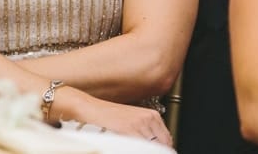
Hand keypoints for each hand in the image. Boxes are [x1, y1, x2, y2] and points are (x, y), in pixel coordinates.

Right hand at [58, 89, 172, 145]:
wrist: (90, 109)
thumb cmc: (108, 116)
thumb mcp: (132, 120)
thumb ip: (147, 131)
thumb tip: (157, 146)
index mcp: (152, 115)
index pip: (167, 140)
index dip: (161, 149)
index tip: (156, 151)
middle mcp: (149, 118)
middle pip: (162, 145)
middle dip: (155, 151)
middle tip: (144, 151)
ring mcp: (140, 124)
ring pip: (153, 147)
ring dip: (145, 150)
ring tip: (130, 147)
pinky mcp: (129, 129)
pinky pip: (141, 147)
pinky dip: (138, 150)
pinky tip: (128, 147)